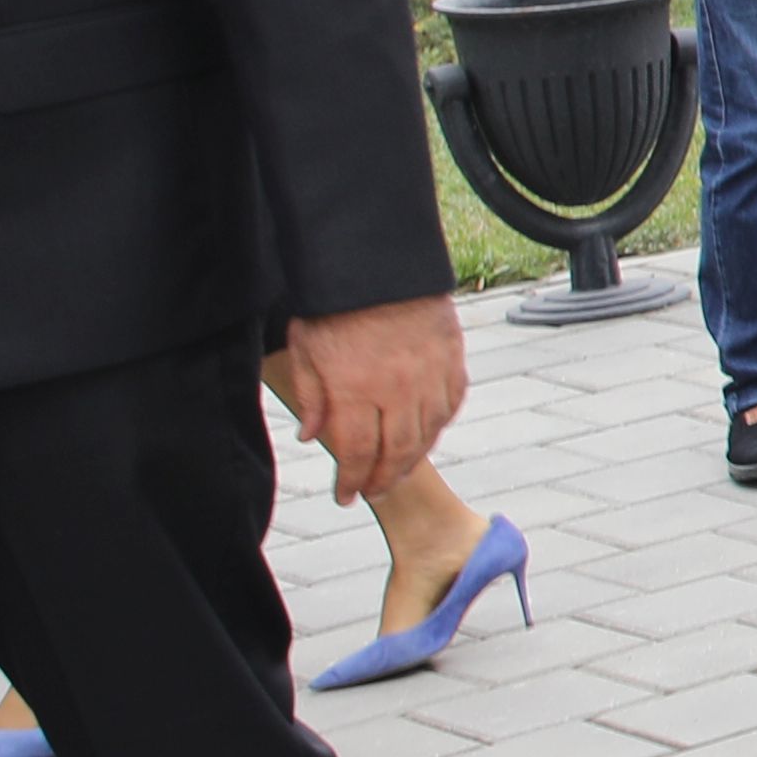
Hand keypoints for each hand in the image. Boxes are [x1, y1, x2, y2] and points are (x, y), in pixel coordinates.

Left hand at [271, 297, 463, 509]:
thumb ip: (310, 396)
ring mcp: (429, 374)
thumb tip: (312, 436)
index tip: (345, 496)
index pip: (356, 453)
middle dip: (383, 479)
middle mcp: (397, 389)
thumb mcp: (305, 348)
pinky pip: (451, 402)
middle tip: (374, 492)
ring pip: (429, 432)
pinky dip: (440, 424)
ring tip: (399, 470)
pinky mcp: (452, 356)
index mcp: (354, 390)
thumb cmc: (334, 303)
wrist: (377, 260)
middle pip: (396, 452)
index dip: (351, 481)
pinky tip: (428, 432)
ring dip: (414, 457)